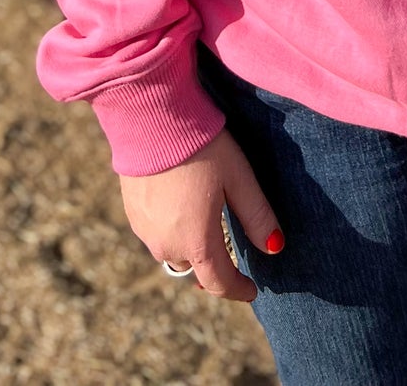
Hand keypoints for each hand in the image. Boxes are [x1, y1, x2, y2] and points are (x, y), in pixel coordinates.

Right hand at [119, 128, 283, 301]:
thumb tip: (274, 247)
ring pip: (173, 251)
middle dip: (213, 261)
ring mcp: (145, 231)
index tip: (252, 290)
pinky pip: (156, 234)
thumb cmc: (201, 145)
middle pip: (195, 265)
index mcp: (196, 240)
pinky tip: (180, 200)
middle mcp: (167, 244)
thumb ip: (256, 215)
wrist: (150, 117)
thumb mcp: (238, 177)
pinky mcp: (132, 214)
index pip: (218, 281)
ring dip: (190, 243)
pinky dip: (171, 227)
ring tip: (204, 216)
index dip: (238, 290)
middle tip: (229, 243)